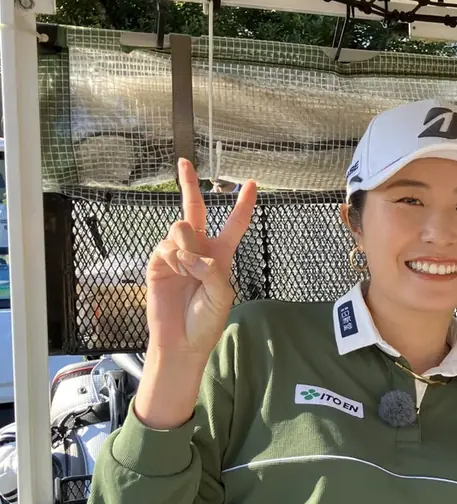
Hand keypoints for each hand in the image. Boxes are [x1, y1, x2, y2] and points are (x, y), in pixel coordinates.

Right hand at [146, 158, 256, 356]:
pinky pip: (166, 246)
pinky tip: (177, 274)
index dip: (243, 204)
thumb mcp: (222, 295)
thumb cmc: (206, 321)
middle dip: (189, 184)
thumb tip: (189, 253)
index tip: (251, 184)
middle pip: (193, 209)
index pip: (234, 224)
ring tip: (189, 270)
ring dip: (188, 246)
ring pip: (181, 228)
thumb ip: (211, 269)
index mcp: (221, 254)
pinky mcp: (158, 262)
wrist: (181, 341)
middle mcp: (198, 249)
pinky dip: (175, 259)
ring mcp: (176, 254)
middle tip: (184, 163)